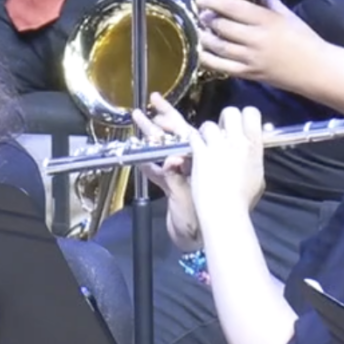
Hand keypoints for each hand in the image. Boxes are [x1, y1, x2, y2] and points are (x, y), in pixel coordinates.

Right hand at [130, 96, 200, 245]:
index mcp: (206, 159)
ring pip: (163, 149)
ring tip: (138, 119)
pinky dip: (146, 162)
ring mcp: (180, 174)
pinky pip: (155, 170)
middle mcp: (192, 163)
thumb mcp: (193, 194)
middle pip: (176, 135)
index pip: (191, 132)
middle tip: (150, 104)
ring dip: (150, 135)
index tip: (160, 105)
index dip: (175, 117)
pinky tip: (136, 154)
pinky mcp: (170, 187)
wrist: (199, 239)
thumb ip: (178, 177)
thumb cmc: (207, 218)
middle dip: (162, 119)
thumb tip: (171, 159)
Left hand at [186, 105, 268, 225]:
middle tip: (220, 132)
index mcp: (254, 147)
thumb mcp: (258, 178)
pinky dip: (193, 142)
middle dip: (223, 119)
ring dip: (205, 133)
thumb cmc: (242, 200)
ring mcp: (218, 146)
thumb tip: (251, 154)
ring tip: (204, 145)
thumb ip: (253, 160)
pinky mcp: (200, 152)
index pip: (252, 113)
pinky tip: (194, 152)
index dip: (243, 116)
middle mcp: (238, 141)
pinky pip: (194, 136)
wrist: (225, 210)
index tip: (238, 125)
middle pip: (230, 112)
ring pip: (209, 124)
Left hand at [196, 0, 318, 87]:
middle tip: (202, 16)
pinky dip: (209, 59)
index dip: (215, 2)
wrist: (316, 69)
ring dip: (206, 38)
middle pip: (223, 26)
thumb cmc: (305, 40)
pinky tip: (203, 52)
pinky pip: (223, 67)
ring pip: (220, 46)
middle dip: (208, 20)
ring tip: (201, 31)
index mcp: (266, 20)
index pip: (234, 8)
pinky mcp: (250, 74)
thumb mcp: (289, 16)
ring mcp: (251, 58)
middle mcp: (256, 38)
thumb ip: (271, 1)